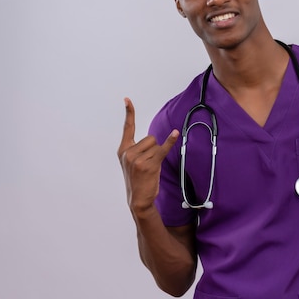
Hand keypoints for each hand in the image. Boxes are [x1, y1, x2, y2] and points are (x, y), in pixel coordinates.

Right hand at [117, 97, 178, 213]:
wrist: (138, 200)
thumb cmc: (138, 179)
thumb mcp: (131, 163)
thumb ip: (137, 149)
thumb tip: (154, 139)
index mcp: (123, 150)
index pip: (127, 127)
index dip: (129, 113)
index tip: (127, 99)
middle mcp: (129, 152)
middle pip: (150, 137)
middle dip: (153, 149)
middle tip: (148, 164)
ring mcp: (138, 159)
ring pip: (156, 145)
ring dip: (158, 155)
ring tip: (151, 168)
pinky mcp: (150, 164)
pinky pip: (163, 149)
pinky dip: (170, 142)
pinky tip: (175, 134)